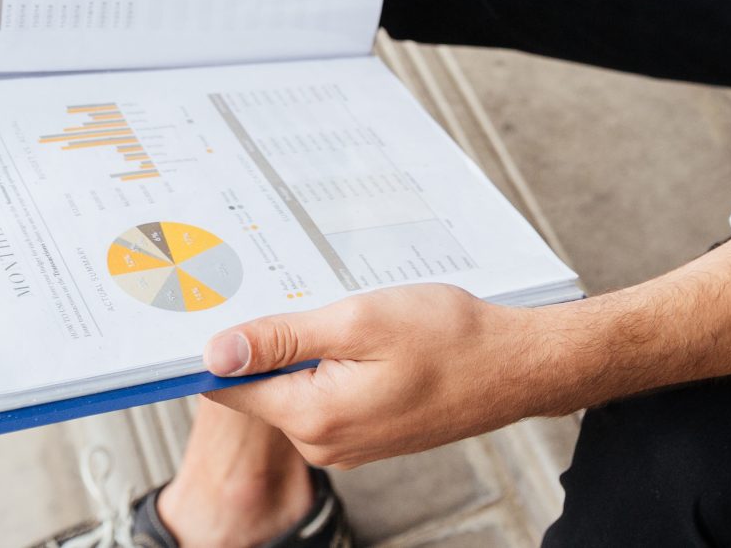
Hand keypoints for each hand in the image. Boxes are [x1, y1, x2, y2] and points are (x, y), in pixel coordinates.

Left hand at [203, 285, 540, 467]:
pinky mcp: (366, 432)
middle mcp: (322, 442)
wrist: (515, 367)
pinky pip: (325, 392)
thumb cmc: (450, 339)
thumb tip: (215, 352)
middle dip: (268, 336)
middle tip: (297, 288)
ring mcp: (345, 442)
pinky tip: (364, 333)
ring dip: (305, 345)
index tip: (215, 301)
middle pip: (259, 386)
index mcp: (313, 417)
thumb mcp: (359, 322)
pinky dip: (332, 360)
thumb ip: (283, 339)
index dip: (217, 342)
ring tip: (347, 309)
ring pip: (294, 386)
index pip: (227, 387)